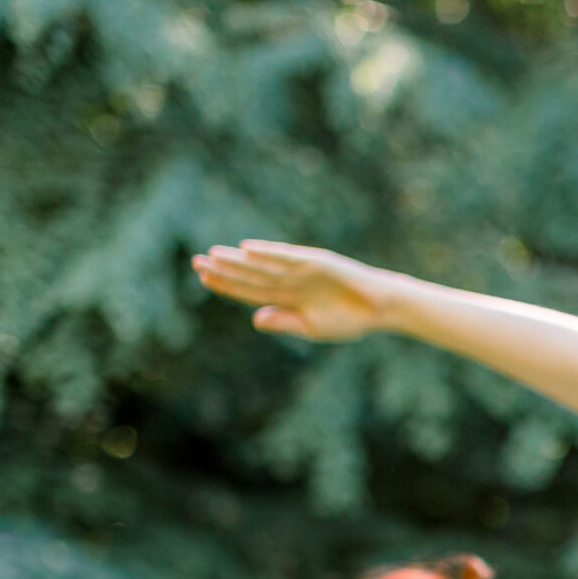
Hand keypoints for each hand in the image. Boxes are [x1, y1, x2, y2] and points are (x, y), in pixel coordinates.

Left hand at [192, 240, 397, 341]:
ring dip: (239, 261)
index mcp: (288, 298)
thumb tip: (254, 319)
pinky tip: (248, 250)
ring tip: (213, 255)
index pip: (250, 290)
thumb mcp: (313, 328)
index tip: (203, 278)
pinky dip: (268, 253)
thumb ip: (284, 322)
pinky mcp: (317, 261)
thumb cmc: (350, 320)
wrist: (381, 309)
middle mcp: (291, 280)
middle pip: (251, 275)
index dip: (227, 285)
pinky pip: (288, 257)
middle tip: (196, 262)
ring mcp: (302, 269)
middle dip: (224, 269)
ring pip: (264, 265)